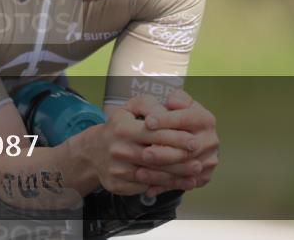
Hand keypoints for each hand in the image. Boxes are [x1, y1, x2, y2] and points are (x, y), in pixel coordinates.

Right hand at [82, 95, 198, 195]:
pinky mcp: (116, 185)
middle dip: (180, 159)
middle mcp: (118, 149)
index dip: (177, 138)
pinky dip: (163, 187)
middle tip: (199, 160)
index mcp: (122, 128)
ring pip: (152, 175)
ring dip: (176, 176)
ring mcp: (116, 169)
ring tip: (194, 174)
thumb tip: (171, 111)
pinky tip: (179, 184)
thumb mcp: (131, 108)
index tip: (194, 140)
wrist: (93, 151)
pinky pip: (144, 187)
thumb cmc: (120, 126)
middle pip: (155, 157)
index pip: (155, 133)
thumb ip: (151, 105)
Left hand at [137, 89, 218, 196]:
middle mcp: (211, 141)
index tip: (147, 122)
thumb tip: (173, 102)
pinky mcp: (204, 177)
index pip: (186, 119)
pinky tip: (148, 188)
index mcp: (206, 119)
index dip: (166, 120)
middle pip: (187, 149)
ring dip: (162, 174)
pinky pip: (183, 184)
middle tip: (144, 154)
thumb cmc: (176, 116)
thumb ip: (176, 99)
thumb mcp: (177, 103)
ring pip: (184, 170)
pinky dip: (164, 186)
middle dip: (164, 152)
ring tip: (140, 173)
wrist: (188, 138)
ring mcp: (209, 161)